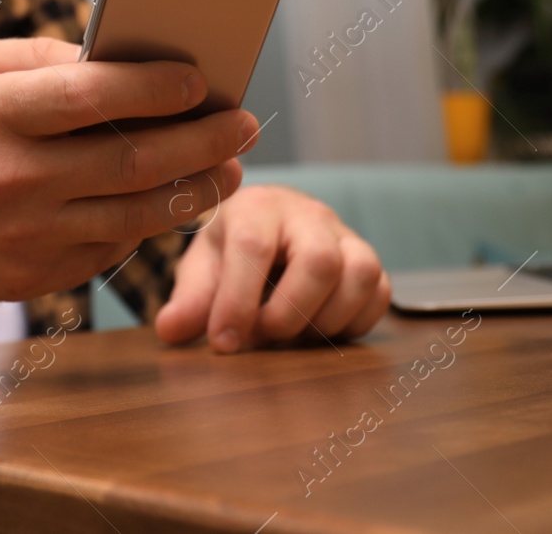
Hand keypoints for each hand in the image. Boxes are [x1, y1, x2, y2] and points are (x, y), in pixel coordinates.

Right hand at [0, 38, 255, 305]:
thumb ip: (33, 56)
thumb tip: (111, 53)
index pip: (89, 95)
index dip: (153, 86)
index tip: (201, 78)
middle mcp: (10, 177)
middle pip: (130, 159)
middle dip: (200, 139)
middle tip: (245, 122)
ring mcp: (24, 235)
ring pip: (134, 212)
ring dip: (194, 189)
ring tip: (230, 167)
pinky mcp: (32, 277)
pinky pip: (110, 247)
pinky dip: (149, 223)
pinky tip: (175, 200)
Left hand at [155, 185, 389, 351]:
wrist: (267, 230)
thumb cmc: (229, 251)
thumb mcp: (201, 269)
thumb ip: (189, 299)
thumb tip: (170, 330)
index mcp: (256, 207)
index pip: (252, 247)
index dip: (237, 301)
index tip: (223, 343)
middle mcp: (306, 214)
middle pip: (319, 259)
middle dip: (289, 312)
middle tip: (263, 337)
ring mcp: (345, 236)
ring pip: (360, 273)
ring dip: (326, 319)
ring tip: (292, 337)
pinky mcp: (369, 261)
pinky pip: (380, 293)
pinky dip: (353, 323)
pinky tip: (318, 332)